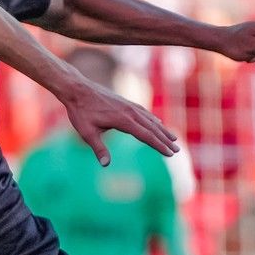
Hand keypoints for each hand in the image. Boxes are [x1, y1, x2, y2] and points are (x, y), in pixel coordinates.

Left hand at [58, 77, 177, 164]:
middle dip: (165, 140)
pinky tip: (158, 123)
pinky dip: (153, 120)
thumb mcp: (87, 132)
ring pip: (150, 120)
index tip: (170, 154)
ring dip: (162, 130)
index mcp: (123, 120)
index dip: (159, 146)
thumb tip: (105, 164)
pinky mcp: (126, 102)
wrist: (77, 89)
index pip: (146, 136)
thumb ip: (98, 148)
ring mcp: (129, 106)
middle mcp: (130, 112)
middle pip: (152, 128)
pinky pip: (144, 113)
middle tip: (177, 150)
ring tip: (173, 139)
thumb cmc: (80, 112)